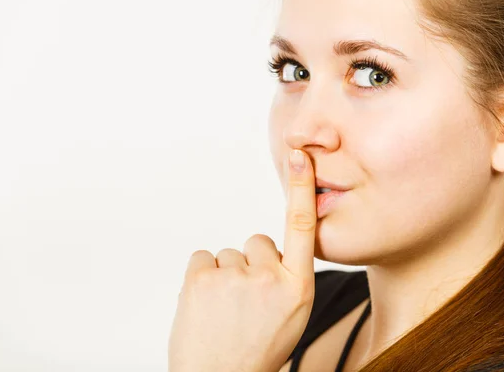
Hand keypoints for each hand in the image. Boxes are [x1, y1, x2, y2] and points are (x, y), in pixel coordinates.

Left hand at [168, 149, 316, 371]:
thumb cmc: (257, 348)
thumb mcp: (292, 315)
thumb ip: (288, 278)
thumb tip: (269, 251)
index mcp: (298, 287)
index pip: (302, 227)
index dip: (301, 188)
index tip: (300, 156)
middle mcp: (269, 277)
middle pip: (257, 242)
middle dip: (250, 264)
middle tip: (244, 301)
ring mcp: (234, 276)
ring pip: (228, 254)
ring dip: (225, 275)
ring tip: (224, 311)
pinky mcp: (201, 277)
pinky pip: (203, 258)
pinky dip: (202, 276)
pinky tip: (206, 304)